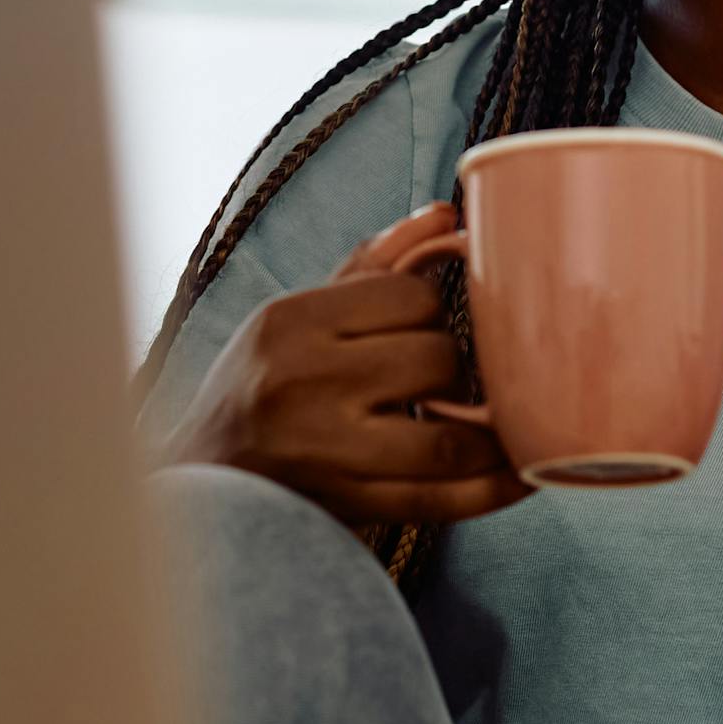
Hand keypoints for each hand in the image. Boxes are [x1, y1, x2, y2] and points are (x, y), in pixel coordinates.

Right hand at [157, 202, 530, 537]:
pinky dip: (492, 488)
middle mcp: (303, 383)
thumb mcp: (295, 317)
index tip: (422, 327)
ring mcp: (325, 452)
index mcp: (290, 322)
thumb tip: (444, 217)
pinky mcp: (346, 507)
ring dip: (487, 431)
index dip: (434, 311)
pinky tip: (519, 474)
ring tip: (490, 423)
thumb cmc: (260, 387)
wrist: (203, 484)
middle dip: (456, 369)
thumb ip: (370, 265)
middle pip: (437, 360)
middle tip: (443, 378)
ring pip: (449, 437)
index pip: (413, 297)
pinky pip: (442, 500)